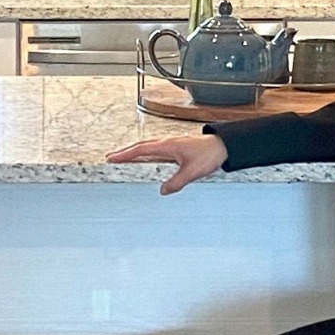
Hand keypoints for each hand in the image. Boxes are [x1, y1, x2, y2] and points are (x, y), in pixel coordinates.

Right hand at [105, 133, 227, 195]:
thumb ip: (176, 183)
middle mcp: (167, 143)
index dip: (125, 154)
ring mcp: (172, 144)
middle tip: (110, 157)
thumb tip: (162, 191)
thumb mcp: (192, 172)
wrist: (223, 146)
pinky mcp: (177, 148)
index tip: (112, 158)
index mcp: (168, 146)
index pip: (141, 150)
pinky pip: (156, 149)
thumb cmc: (209, 154)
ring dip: (134, 152)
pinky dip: (145, 153)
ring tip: (123, 158)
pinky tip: (145, 159)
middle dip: (125, 152)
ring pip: (148, 147)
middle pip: (140, 146)